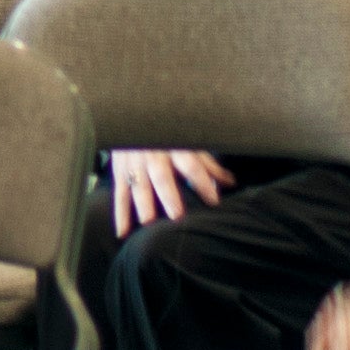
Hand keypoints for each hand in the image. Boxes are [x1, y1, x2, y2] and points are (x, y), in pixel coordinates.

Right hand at [107, 147, 232, 233]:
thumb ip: (207, 165)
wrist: (129, 117)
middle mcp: (153, 154)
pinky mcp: (120, 171)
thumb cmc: (165, 135)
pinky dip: (120, 214)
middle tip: (176, 215)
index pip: (191, 165)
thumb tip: (230, 183)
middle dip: (168, 195)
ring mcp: (134, 163)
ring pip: (137, 185)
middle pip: (161, 175)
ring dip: (142, 204)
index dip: (202, 182)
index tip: (213, 201)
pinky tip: (123, 232)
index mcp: (174, 147)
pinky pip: (120, 194)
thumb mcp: (188, 143)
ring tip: (148, 223)